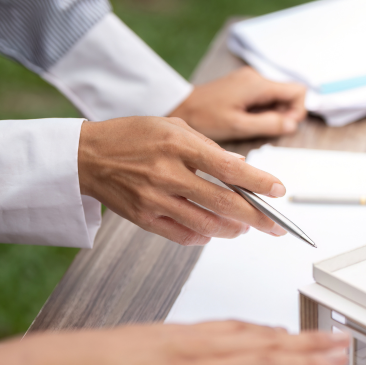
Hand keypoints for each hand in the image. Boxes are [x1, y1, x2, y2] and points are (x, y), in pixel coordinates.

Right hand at [64, 321, 349, 364]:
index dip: (267, 331)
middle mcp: (199, 348)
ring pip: (265, 364)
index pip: (234, 329)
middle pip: (262, 340)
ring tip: (337, 359)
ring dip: (306, 361)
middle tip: (335, 337)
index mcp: (181, 336)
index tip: (288, 330)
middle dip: (303, 340)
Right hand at [79, 117, 288, 245]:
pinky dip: (204, 236)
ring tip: (244, 227)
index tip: (279, 190)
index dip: (258, 183)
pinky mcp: (144, 218)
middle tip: (276, 225)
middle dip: (257, 217)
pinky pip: (183, 235)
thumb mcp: (172, 127)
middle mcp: (167, 173)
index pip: (229, 168)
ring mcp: (154, 199)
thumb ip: (208, 148)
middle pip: (224, 202)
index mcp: (177, 144)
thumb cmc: (132, 136)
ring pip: (206, 224)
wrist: (86, 156)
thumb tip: (241, 169)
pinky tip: (214, 232)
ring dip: (232, 229)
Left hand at [168, 67, 306, 140]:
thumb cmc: (204, 116)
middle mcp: (256, 77)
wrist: (180, 107)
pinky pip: (263, 99)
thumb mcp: (238, 126)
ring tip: (251, 126)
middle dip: (282, 115)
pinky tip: (245, 121)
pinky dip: (260, 112)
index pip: (298, 91)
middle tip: (263, 129)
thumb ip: (268, 124)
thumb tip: (292, 125)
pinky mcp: (242, 87)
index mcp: (257, 84)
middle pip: (288, 95)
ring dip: (270, 115)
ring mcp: (249, 81)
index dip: (297, 112)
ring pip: (276, 98)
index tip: (282, 127)